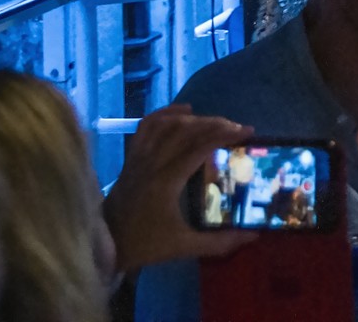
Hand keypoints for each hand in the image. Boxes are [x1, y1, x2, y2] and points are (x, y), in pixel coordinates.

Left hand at [102, 105, 257, 275]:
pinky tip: (184, 110)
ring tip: (215, 123)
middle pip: (186, 130)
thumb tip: (253, 237)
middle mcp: (152, 163)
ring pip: (167, 124)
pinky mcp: (131, 158)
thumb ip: (218, 243)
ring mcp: (138, 158)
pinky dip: (166, 113)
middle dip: (216, 124)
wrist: (104, 247)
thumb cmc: (144, 245)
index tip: (248, 132)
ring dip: (195, 118)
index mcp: (166, 181)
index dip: (225, 135)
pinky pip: (146, 127)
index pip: (199, 146)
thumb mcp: (183, 246)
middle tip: (238, 129)